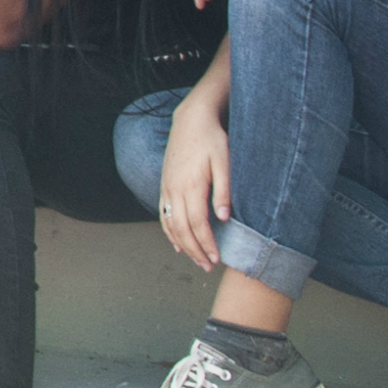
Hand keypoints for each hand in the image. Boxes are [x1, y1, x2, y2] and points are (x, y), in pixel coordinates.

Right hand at [154, 89, 234, 270]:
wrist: (191, 120)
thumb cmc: (212, 139)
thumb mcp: (224, 161)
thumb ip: (224, 191)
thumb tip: (224, 219)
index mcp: (191, 185)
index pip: (198, 224)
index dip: (207, 244)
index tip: (216, 259)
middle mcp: (175, 189)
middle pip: (182, 229)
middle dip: (195, 251)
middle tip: (208, 267)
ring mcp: (167, 188)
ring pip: (171, 224)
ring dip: (183, 245)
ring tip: (196, 260)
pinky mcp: (165, 185)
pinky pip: (163, 215)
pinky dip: (169, 233)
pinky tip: (178, 244)